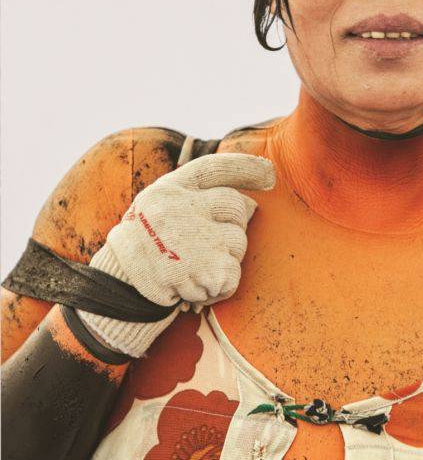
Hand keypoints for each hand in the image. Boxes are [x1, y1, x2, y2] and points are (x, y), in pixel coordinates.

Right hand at [77, 152, 275, 356]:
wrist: (115, 292)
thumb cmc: (142, 252)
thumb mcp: (158, 212)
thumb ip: (197, 201)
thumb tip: (252, 205)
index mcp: (168, 190)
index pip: (215, 168)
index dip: (246, 167)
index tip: (270, 175)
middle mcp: (180, 207)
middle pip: (237, 207)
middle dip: (233, 228)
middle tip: (207, 249)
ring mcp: (194, 237)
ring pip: (240, 242)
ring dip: (225, 261)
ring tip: (193, 271)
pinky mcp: (205, 268)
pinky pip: (233, 274)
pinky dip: (221, 287)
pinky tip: (196, 288)